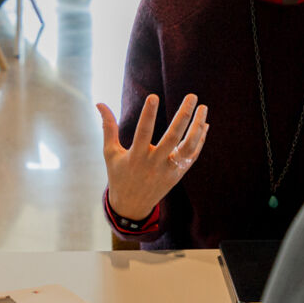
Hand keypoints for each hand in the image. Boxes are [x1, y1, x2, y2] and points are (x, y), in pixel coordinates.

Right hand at [97, 93, 208, 219]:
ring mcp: (168, 170)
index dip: (148, 115)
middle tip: (192, 96)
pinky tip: (203, 124)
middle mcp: (154, 163)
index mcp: (135, 157)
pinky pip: (192, 156)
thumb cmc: (119, 175)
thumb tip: (99, 103)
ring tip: (204, 108)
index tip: (153, 96)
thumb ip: (108, 127)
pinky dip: (200, 140)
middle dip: (183, 116)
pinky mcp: (178, 175)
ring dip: (197, 127)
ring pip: (188, 147)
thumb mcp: (110, 153)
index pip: (142, 133)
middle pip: (172, 138)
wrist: (132, 206)